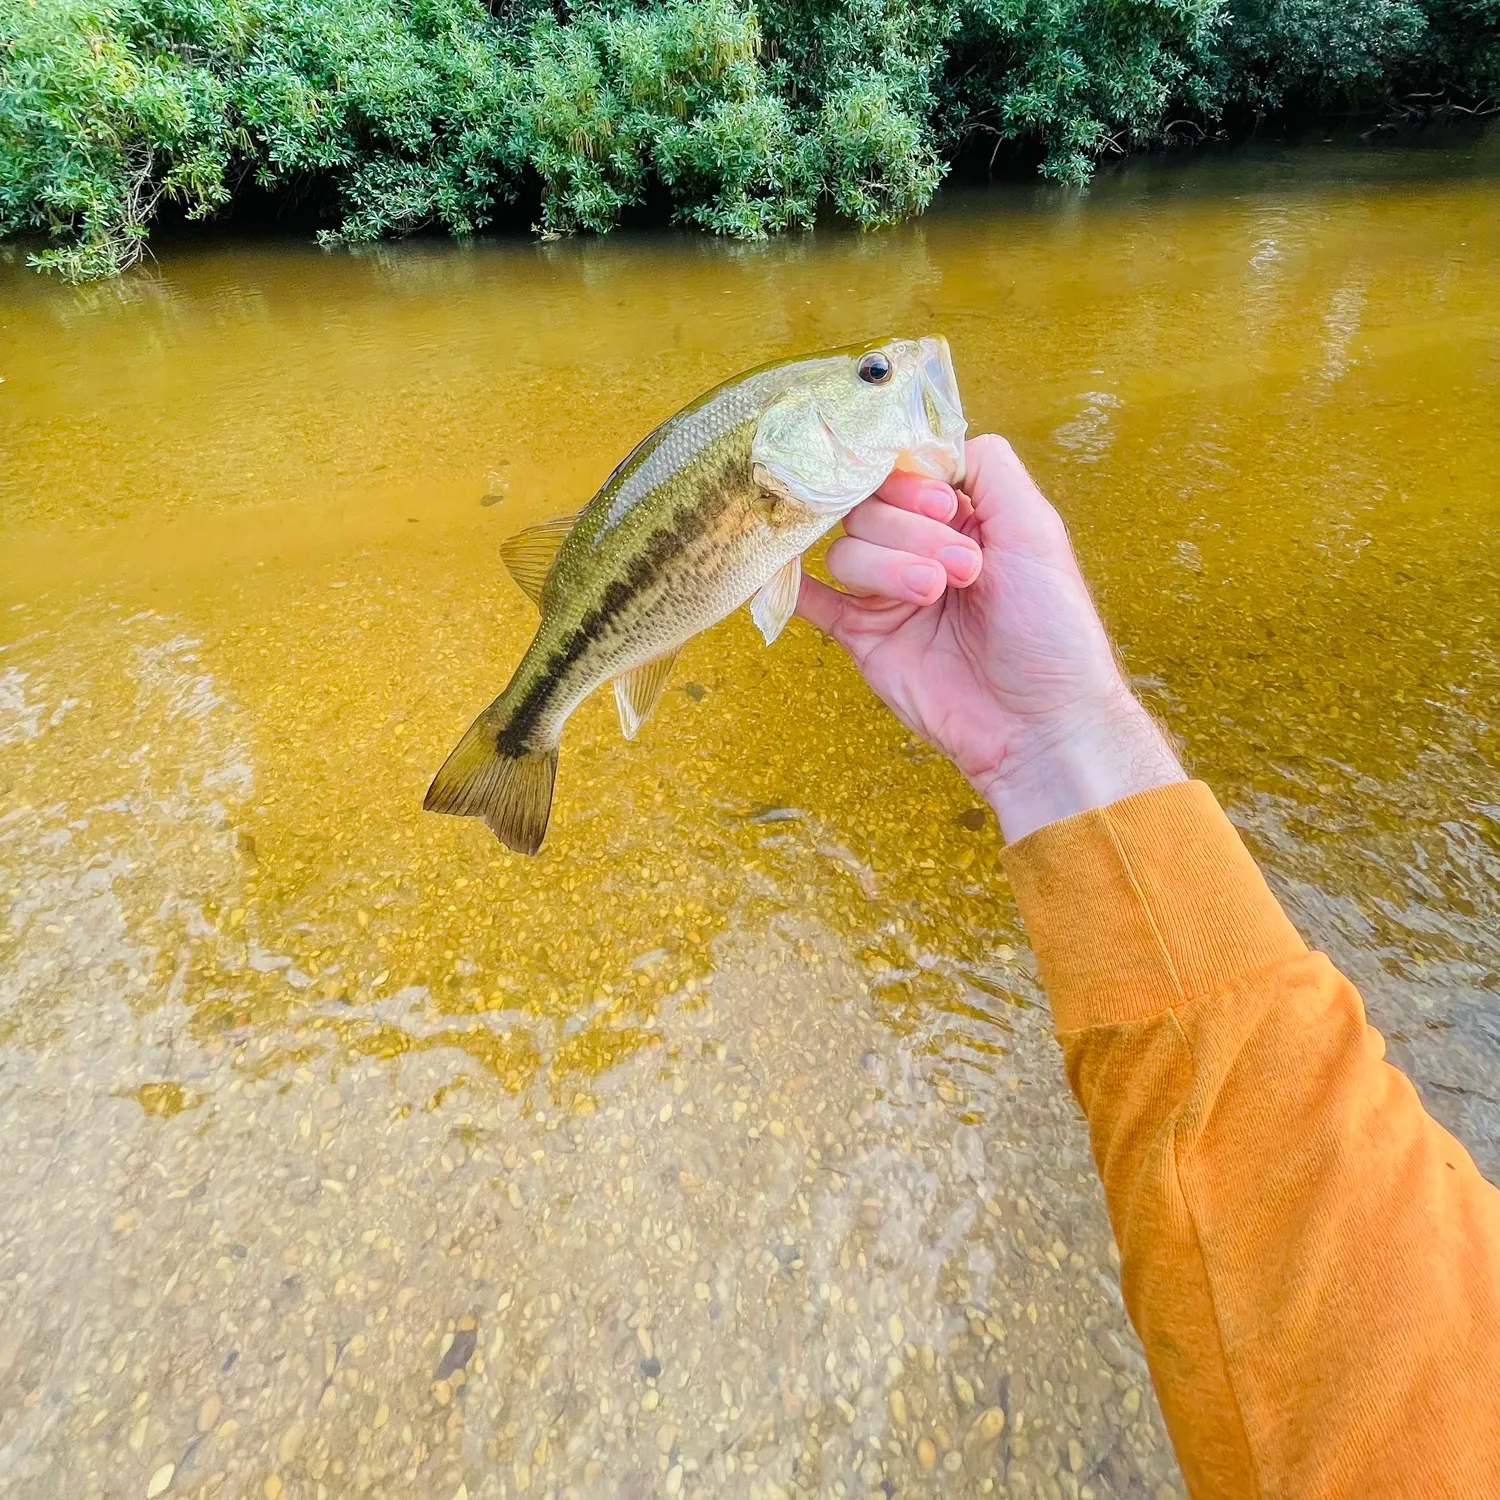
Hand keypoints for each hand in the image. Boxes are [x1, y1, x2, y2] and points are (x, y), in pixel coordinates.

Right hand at [796, 434, 1185, 841]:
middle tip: (964, 571)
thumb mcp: (1036, 529)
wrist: (1038, 724)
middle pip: (870, 504)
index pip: (904, 468)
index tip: (945, 507)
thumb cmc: (1052, 629)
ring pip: (846, 549)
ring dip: (887, 566)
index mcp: (961, 516)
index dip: (913, 481)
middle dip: (911, 530)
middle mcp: (918, 546)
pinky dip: (792, 584)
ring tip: (933, 597)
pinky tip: (782, 573)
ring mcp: (887, 592)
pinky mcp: (862, 636)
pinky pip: (812, 600)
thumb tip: (930, 439)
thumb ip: (988, 467)